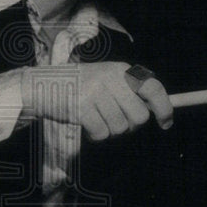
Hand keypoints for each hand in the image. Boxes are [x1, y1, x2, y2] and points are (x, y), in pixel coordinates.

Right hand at [20, 61, 173, 140]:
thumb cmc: (81, 86)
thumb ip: (131, 91)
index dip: (164, 108)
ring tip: (98, 119)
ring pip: (121, 128)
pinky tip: (87, 125)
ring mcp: (95, 93)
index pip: (153, 88)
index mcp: (121, 70)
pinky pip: (102, 133)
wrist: (40, 85)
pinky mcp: (81, 108)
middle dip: (131, 125)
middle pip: (140, 116)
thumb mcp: (107, 78)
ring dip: (112, 130)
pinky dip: (97, 136)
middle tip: (117, 121)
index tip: (166, 123)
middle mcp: (111, 79)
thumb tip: (158, 111)